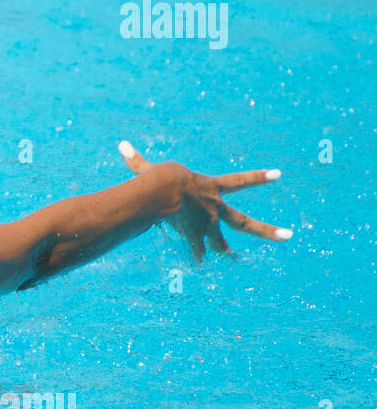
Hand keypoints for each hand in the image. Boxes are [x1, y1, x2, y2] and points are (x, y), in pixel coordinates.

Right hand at [118, 140, 291, 261]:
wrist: (164, 194)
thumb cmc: (160, 178)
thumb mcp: (149, 168)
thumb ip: (136, 160)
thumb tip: (121, 145)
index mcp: (212, 188)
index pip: (241, 181)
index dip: (259, 177)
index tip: (278, 174)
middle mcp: (215, 208)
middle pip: (244, 222)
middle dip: (266, 231)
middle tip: (288, 236)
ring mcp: (207, 224)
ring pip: (220, 241)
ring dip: (225, 250)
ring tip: (233, 258)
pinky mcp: (195, 236)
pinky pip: (197, 248)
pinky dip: (195, 254)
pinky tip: (197, 263)